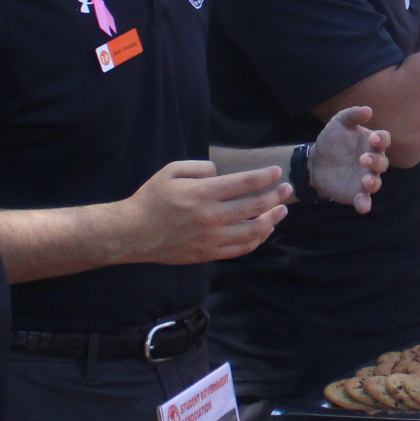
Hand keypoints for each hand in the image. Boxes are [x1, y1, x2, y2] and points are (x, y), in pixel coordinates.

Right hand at [123, 159, 290, 264]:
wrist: (133, 233)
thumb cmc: (151, 199)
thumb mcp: (171, 170)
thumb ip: (200, 167)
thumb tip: (220, 173)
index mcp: (202, 193)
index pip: (244, 183)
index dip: (265, 177)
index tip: (276, 172)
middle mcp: (211, 216)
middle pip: (255, 206)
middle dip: (276, 196)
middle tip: (287, 189)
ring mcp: (211, 238)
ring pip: (253, 231)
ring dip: (272, 219)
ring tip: (281, 210)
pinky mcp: (208, 253)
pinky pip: (240, 248)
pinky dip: (257, 239)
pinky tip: (263, 230)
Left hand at [307, 107, 389, 213]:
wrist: (315, 162)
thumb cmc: (332, 140)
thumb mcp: (339, 123)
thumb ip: (352, 115)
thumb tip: (368, 110)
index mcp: (371, 143)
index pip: (384, 140)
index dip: (381, 140)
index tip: (373, 138)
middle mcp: (372, 162)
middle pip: (382, 163)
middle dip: (375, 161)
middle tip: (363, 159)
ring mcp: (365, 179)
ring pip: (376, 182)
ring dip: (373, 182)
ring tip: (365, 181)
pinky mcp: (355, 194)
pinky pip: (364, 200)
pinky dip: (365, 204)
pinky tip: (363, 207)